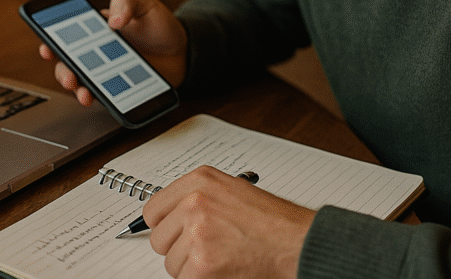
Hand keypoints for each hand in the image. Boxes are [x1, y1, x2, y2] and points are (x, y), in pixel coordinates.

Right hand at [38, 0, 187, 106]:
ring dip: (76, 89)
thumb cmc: (161, 24)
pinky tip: (99, 99)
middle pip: (68, 62)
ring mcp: (106, 72)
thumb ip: (126, 1)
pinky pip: (103, 96)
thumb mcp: (144, 2)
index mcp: (96, 28)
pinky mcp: (118, 89)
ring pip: (81, 82)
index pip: (67, 34)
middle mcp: (96, 52)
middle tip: (68, 76)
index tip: (48, 47)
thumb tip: (112, 20)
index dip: (51, 40)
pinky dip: (98, 99)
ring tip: (82, 92)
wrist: (185, 52)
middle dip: (62, 70)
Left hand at [143, 166, 314, 278]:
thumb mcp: (231, 190)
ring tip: (220, 257)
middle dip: (178, 248)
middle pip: (159, 238)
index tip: (173, 232)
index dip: (165, 225)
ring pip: (171, 263)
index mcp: (199, 181)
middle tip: (205, 249)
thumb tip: (173, 214)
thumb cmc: (273, 220)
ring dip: (191, 267)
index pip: (154, 208)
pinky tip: (222, 269)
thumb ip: (199, 197)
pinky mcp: (201, 264)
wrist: (296, 242)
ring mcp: (196, 233)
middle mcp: (194, 203)